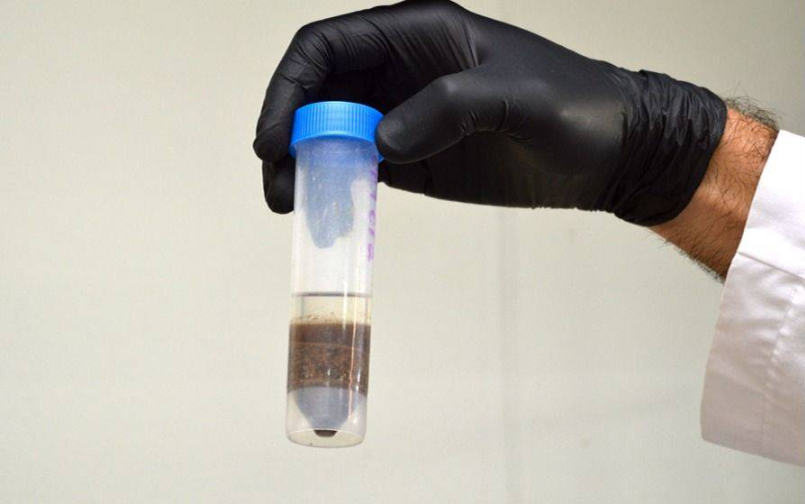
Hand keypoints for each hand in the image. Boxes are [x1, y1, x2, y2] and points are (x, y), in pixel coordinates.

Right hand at [253, 0, 726, 224]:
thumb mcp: (519, 97)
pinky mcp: (417, 159)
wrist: (612, 153)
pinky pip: (360, 167)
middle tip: (277, 182)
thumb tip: (381, 141)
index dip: (289, 88)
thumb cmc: (577, 106)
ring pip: (331, 132)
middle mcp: (401, 72)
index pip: (327, 48)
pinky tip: (327, 210)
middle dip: (286, 132)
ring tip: (291, 203)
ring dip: (303, 164)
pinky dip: (336, 186)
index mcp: (418, 34)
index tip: (274, 138)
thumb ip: (450, 108)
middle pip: (318, 93)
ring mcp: (407, 117)